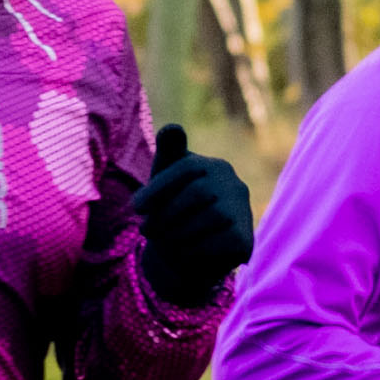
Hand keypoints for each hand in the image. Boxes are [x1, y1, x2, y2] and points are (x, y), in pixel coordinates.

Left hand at [127, 124, 253, 301]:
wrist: (192, 251)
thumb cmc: (174, 207)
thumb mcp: (165, 179)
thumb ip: (168, 153)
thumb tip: (173, 128)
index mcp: (212, 166)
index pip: (186, 167)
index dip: (158, 187)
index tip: (135, 207)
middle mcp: (233, 183)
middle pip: (197, 192)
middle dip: (165, 213)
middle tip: (145, 230)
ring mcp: (241, 210)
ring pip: (211, 217)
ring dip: (177, 232)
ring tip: (161, 240)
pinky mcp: (244, 238)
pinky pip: (220, 242)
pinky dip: (194, 248)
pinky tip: (181, 250)